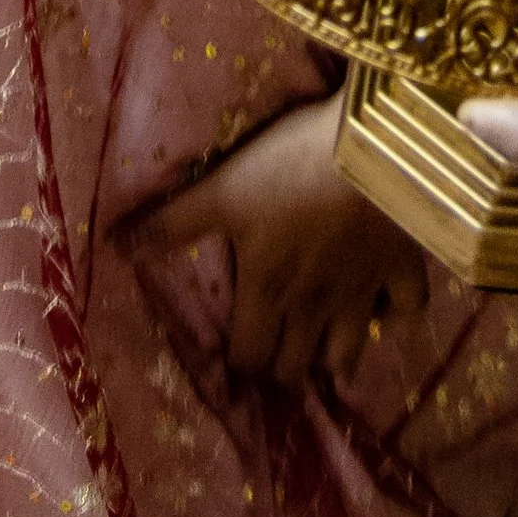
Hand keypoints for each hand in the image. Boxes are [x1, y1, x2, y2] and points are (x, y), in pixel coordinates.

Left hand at [136, 96, 430, 387]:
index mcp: (267, 292)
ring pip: (349, 352)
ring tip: (328, 361)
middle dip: (283, 369)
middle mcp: (313, 307)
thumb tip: (111, 248)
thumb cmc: (289, 168)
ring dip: (335, 362)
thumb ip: (170, 225)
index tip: (234, 364)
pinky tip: (388, 305)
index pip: (248, 356)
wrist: (374, 147)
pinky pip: (406, 309)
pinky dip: (397, 314)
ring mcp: (363, 292)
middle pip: (296, 366)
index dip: (239, 364)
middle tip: (277, 360)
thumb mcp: (222, 191)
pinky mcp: (404, 267)